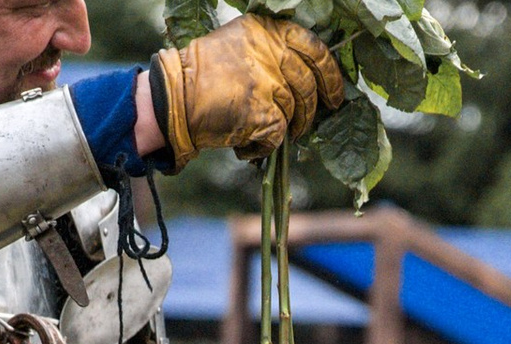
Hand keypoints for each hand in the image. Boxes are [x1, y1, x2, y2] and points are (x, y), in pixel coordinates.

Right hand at [151, 16, 346, 166]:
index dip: (331, 74)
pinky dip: (265, 145)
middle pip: (308, 84)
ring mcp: (267, 83)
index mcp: (267, 31)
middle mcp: (270, 53)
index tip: (335, 93)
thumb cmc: (204, 72)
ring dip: (286, 128)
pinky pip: (278, 135)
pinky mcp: (261, 112)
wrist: (174, 96)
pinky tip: (249, 144)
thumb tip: (306, 73)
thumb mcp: (240, 42)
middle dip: (312, 108)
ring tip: (266, 130)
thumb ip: (271, 49)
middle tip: (308, 122)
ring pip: (294, 111)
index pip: (314, 48)